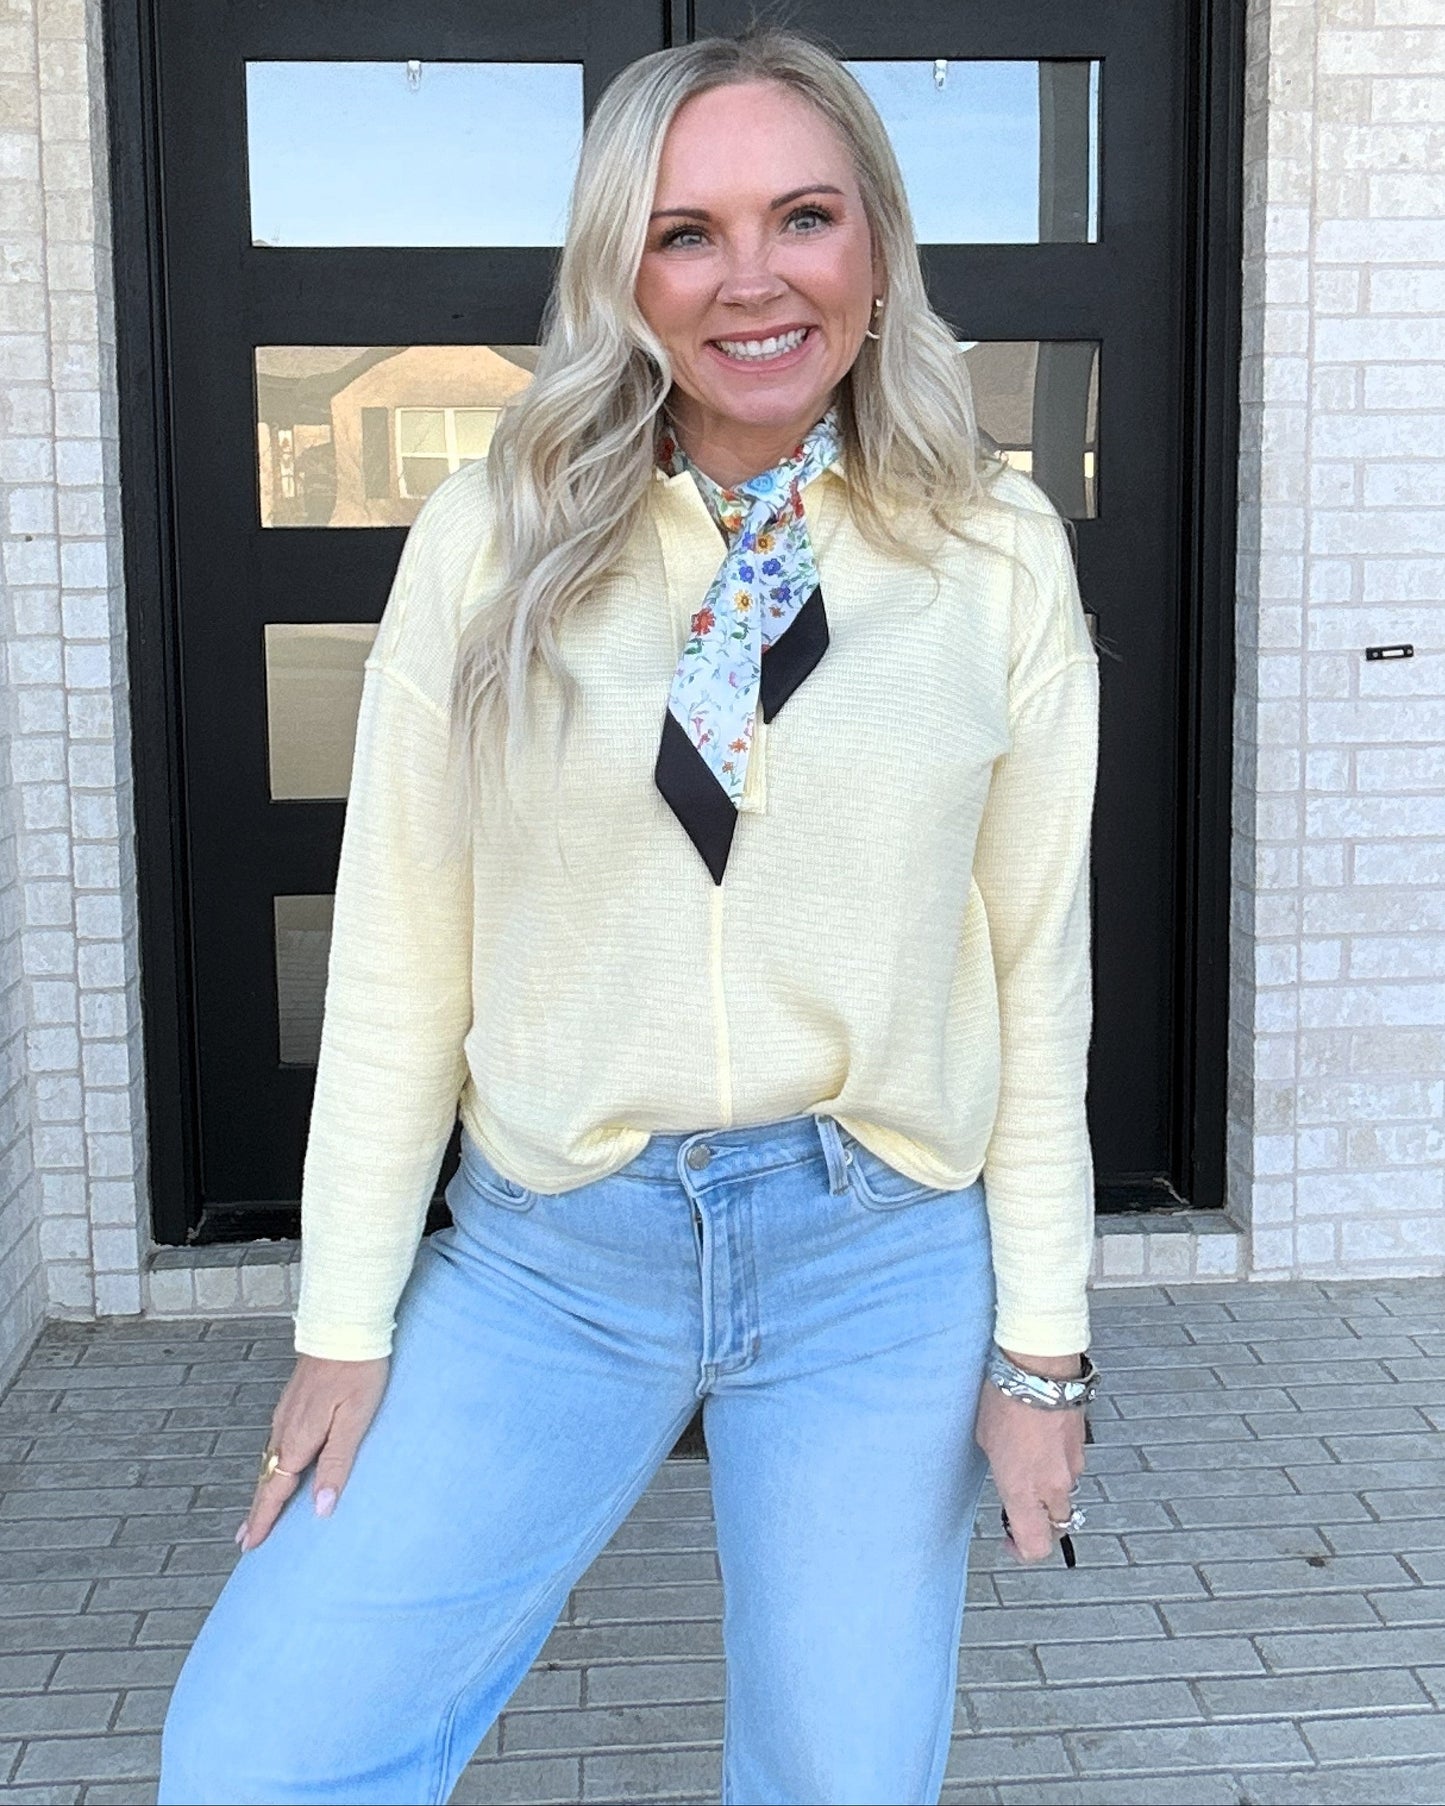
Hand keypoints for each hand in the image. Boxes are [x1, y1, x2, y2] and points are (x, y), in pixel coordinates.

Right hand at [236, 1353, 389, 1552]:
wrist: (346, 1325)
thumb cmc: (358, 1370)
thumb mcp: (355, 1421)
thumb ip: (338, 1464)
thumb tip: (322, 1508)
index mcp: (299, 1438)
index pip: (276, 1488)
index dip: (263, 1518)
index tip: (249, 1544)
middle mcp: (286, 1427)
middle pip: (267, 1476)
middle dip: (257, 1508)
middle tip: (245, 1537)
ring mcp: (288, 1411)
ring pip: (271, 1458)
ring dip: (264, 1486)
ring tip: (261, 1508)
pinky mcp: (295, 1398)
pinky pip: (278, 1440)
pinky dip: (274, 1462)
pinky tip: (281, 1463)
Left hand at [974, 1348, 1086, 1562]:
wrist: (1039, 1365)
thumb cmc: (1005, 1397)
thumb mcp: (986, 1441)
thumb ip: (1002, 1472)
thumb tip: (1009, 1479)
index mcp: (1024, 1489)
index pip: (1035, 1546)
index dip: (1022, 1551)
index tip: (1008, 1540)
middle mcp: (1053, 1485)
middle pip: (1056, 1526)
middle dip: (1040, 1521)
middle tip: (1020, 1504)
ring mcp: (1073, 1465)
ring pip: (1065, 1493)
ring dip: (1049, 1488)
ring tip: (1027, 1459)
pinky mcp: (1082, 1445)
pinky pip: (1070, 1466)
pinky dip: (1057, 1462)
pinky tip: (1041, 1439)